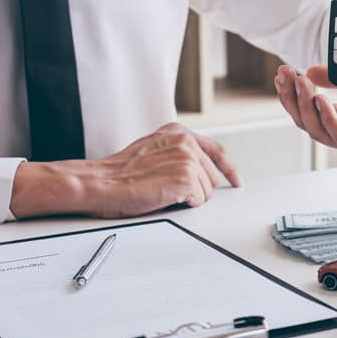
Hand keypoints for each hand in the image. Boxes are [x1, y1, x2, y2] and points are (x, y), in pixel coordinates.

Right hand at [10, 122, 241, 218]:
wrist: (99, 183)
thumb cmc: (120, 173)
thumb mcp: (153, 150)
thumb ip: (177, 152)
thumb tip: (200, 169)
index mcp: (178, 132)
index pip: (216, 150)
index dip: (228, 169)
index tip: (236, 181)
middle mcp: (185, 142)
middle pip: (212, 176)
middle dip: (197, 188)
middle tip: (169, 190)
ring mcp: (187, 159)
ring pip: (206, 191)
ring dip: (188, 197)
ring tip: (162, 192)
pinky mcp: (185, 178)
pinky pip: (198, 201)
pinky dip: (183, 205)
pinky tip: (164, 197)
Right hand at [274, 65, 336, 155]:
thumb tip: (310, 70)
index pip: (309, 110)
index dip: (293, 92)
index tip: (283, 72)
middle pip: (307, 122)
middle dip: (291, 99)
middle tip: (283, 76)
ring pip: (319, 130)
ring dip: (305, 107)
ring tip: (300, 83)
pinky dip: (328, 117)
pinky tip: (320, 98)